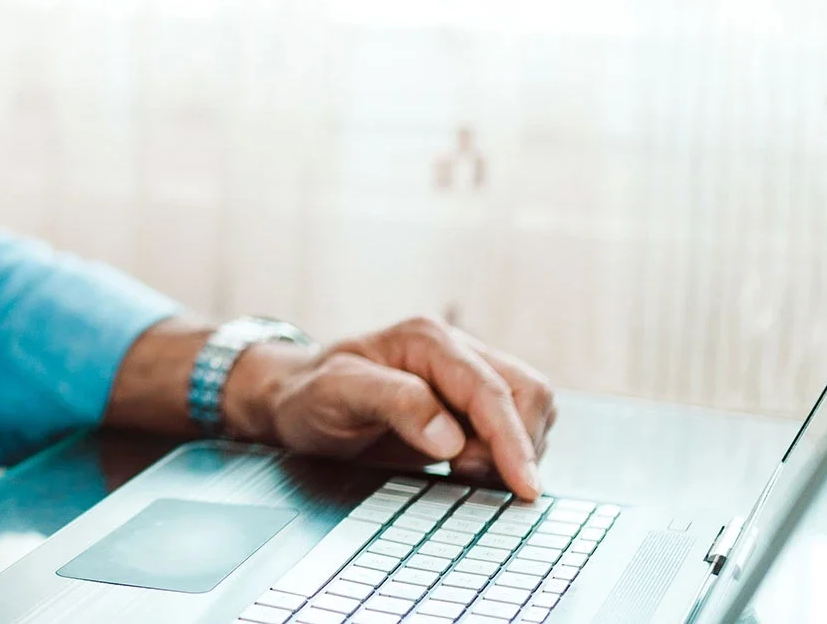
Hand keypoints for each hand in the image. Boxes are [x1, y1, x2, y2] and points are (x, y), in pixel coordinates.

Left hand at [223, 316, 556, 499]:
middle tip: (466, 473)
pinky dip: (507, 451)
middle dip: (517, 442)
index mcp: (426, 340)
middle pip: (527, 392)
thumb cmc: (310, 395)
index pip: (490, 390)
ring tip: (461, 468)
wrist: (297, 400)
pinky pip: (515, 424)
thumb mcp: (336, 394)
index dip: (512, 440)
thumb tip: (453, 438)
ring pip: (530, 407)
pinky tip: (467, 465)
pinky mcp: (469, 403)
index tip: (525, 486)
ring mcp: (465, 374)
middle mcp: (454, 349)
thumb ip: (394, 403)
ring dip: (515, 447)